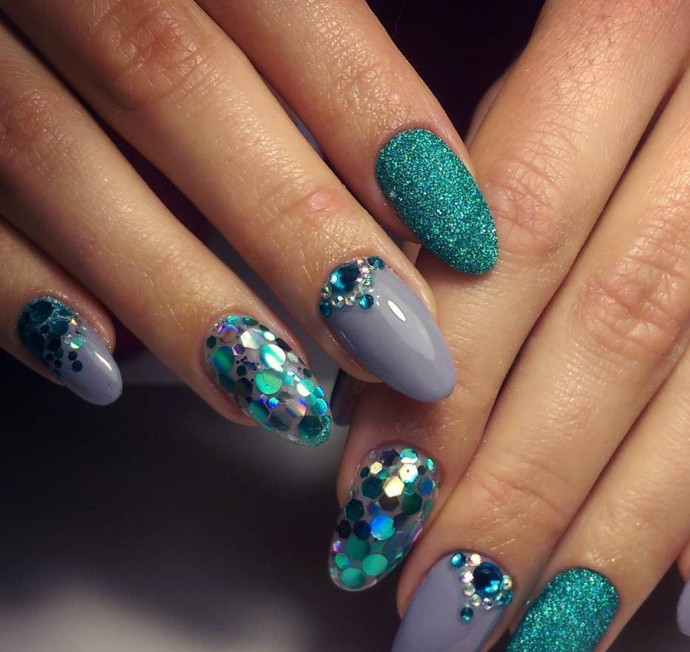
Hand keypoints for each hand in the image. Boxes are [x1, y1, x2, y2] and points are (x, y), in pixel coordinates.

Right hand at [0, 0, 497, 439]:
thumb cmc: (143, 4)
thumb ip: (304, 39)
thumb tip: (416, 178)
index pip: (284, 4)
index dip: (379, 121)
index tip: (464, 237)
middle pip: (177, 85)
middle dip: (299, 232)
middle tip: (397, 348)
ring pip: (53, 157)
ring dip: (178, 293)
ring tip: (279, 393)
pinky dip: (21, 296)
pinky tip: (105, 371)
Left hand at [331, 0, 689, 651]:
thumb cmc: (640, 38)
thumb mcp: (539, 73)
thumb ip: (463, 223)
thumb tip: (381, 405)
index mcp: (638, 13)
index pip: (515, 240)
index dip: (442, 393)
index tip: (376, 513)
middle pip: (620, 331)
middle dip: (520, 496)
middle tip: (438, 615)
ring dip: (623, 534)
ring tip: (538, 637)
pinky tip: (684, 591)